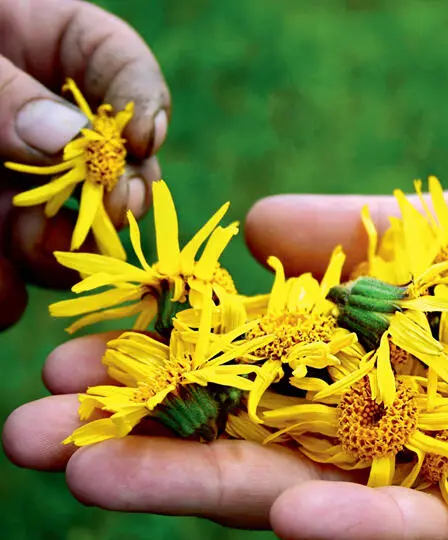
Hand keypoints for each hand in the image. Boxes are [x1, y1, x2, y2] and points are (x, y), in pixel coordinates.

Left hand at [0, 0, 168, 328]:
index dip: (144, 100)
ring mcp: (13, 191)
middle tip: (116, 209)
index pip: (118, 66)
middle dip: (116, 196)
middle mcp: (39, 127)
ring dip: (62, 253)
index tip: (143, 136)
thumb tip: (71, 141)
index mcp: (38, 48)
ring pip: (70, 235)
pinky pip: (12, 278)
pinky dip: (5, 292)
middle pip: (112, 168)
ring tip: (30, 246)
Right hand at [3, 185, 447, 539]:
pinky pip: (422, 530)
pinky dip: (357, 523)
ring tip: (102, 476)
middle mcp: (380, 431)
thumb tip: (256, 223)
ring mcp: (433, 482)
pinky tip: (281, 511)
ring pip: (311, 496)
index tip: (75, 351)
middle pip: (250, 442)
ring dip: (210, 490)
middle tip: (33, 433)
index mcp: (364, 362)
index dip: (162, 363)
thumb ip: (362, 234)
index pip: (242, 369)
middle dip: (145, 438)